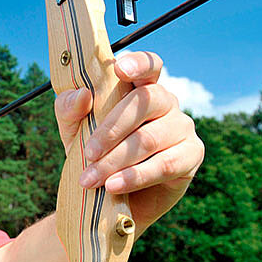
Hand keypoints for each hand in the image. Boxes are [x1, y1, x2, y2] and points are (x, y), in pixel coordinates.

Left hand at [54, 51, 203, 232]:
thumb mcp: (73, 130)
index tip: (120, 69)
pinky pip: (165, 164)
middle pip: (145, 102)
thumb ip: (70, 109)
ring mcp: (183, 126)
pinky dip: (136, 176)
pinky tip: (114, 186)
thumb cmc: (96, 153)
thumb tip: (83, 95)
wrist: (111, 197)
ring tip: (92, 179)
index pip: (149, 65)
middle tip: (89, 153)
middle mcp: (167, 102)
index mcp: (141, 86)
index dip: (138, 63)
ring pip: (150, 138)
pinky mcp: (192, 154)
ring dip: (116, 161)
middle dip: (111, 129)